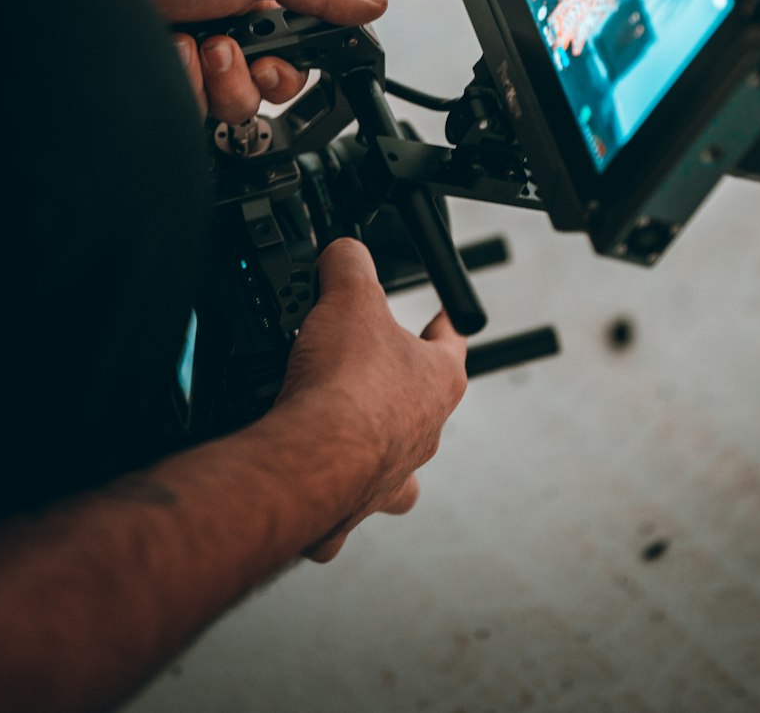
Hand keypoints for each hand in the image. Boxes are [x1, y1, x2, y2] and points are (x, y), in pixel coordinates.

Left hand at [126, 0, 386, 121]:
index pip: (290, 77)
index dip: (282, 76)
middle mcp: (228, 52)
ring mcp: (192, 73)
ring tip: (190, 40)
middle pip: (258, 102)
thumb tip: (377, 5)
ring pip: (223, 114)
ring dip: (208, 75)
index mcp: (260, 25)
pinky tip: (165, 46)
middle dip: (241, 76)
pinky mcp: (163, 88)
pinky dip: (177, 78)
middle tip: (221, 42)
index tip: (267, 59)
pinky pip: (185, 114)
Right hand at [267, 238, 466, 561]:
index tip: (447, 315)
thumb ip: (350, 264)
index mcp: (438, 382)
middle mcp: (422, 434)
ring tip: (345, 431)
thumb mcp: (349, 297)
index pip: (453, 342)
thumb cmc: (345, 389)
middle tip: (370, 368)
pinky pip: (342, 505)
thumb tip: (344, 250)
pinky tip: (307, 474)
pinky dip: (328, 492)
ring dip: (376, 448)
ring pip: (397, 466)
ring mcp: (387, 477)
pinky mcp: (346, 510)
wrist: (309, 460)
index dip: (446, 322)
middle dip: (400, 387)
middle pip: (424, 405)